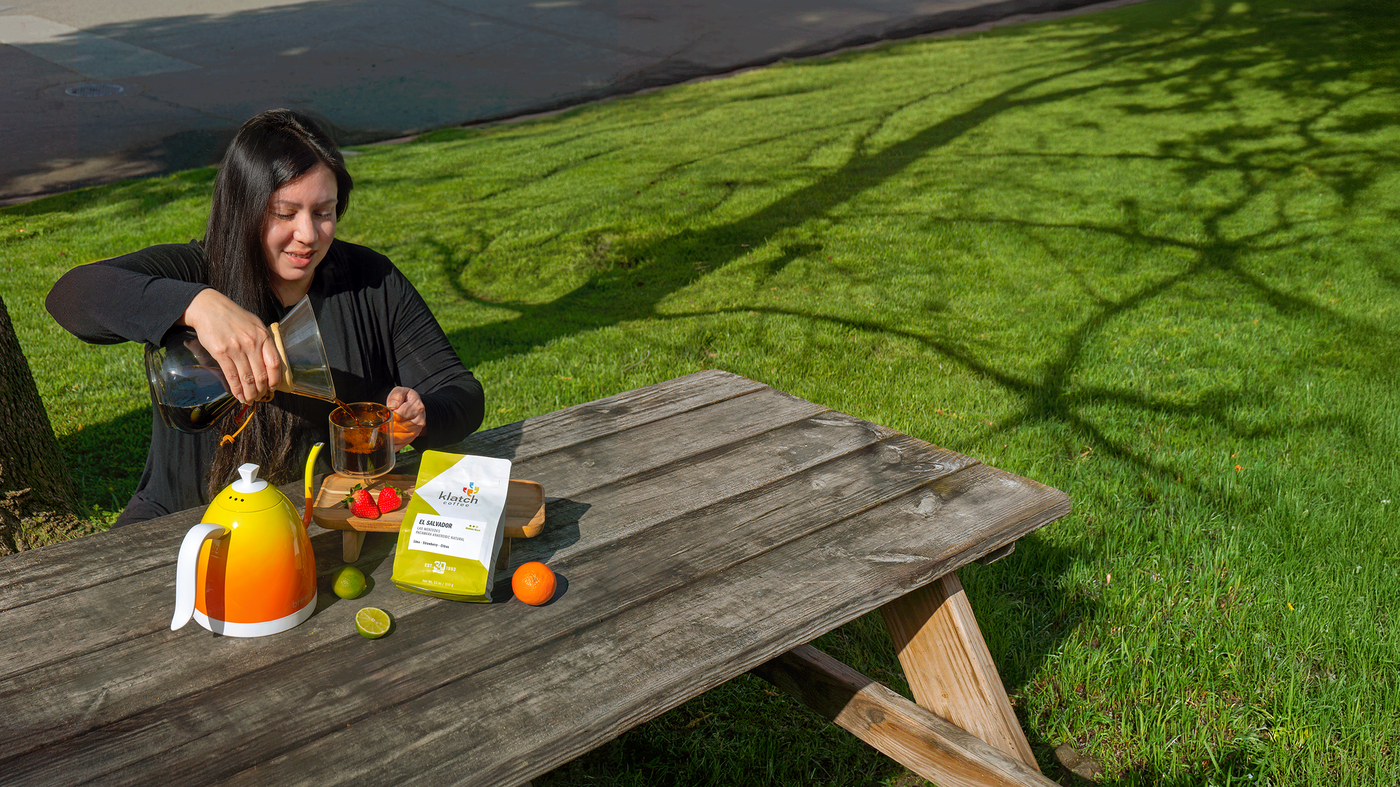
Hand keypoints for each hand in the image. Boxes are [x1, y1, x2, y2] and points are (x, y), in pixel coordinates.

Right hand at [180, 289, 281, 403]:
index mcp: (263, 336)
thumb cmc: (233, 317)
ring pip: (247, 378)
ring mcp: (236, 348)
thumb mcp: (255, 324)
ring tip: (249, 399)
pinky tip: (237, 395)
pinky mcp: (221, 353)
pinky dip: (236, 388)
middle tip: (259, 397)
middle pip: (261, 374)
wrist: (209, 308)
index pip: (275, 363)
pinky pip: (231, 375)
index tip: (273, 387)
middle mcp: (252, 343)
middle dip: (261, 390)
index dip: (275, 379)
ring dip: (249, 393)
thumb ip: (264, 342)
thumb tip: (270, 363)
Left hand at [385, 386, 425, 447]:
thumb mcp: (402, 391)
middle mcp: (419, 421)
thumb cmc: (406, 400)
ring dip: (387, 437)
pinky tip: (384, 442)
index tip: (382, 414)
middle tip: (377, 425)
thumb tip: (392, 406)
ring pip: (398, 438)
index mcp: (417, 408)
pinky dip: (390, 446)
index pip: (399, 415)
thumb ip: (397, 396)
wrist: (416, 408)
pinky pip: (400, 446)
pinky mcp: (412, 439)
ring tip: (379, 433)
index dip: (389, 416)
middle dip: (386, 427)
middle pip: (398, 428)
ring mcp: (416, 432)